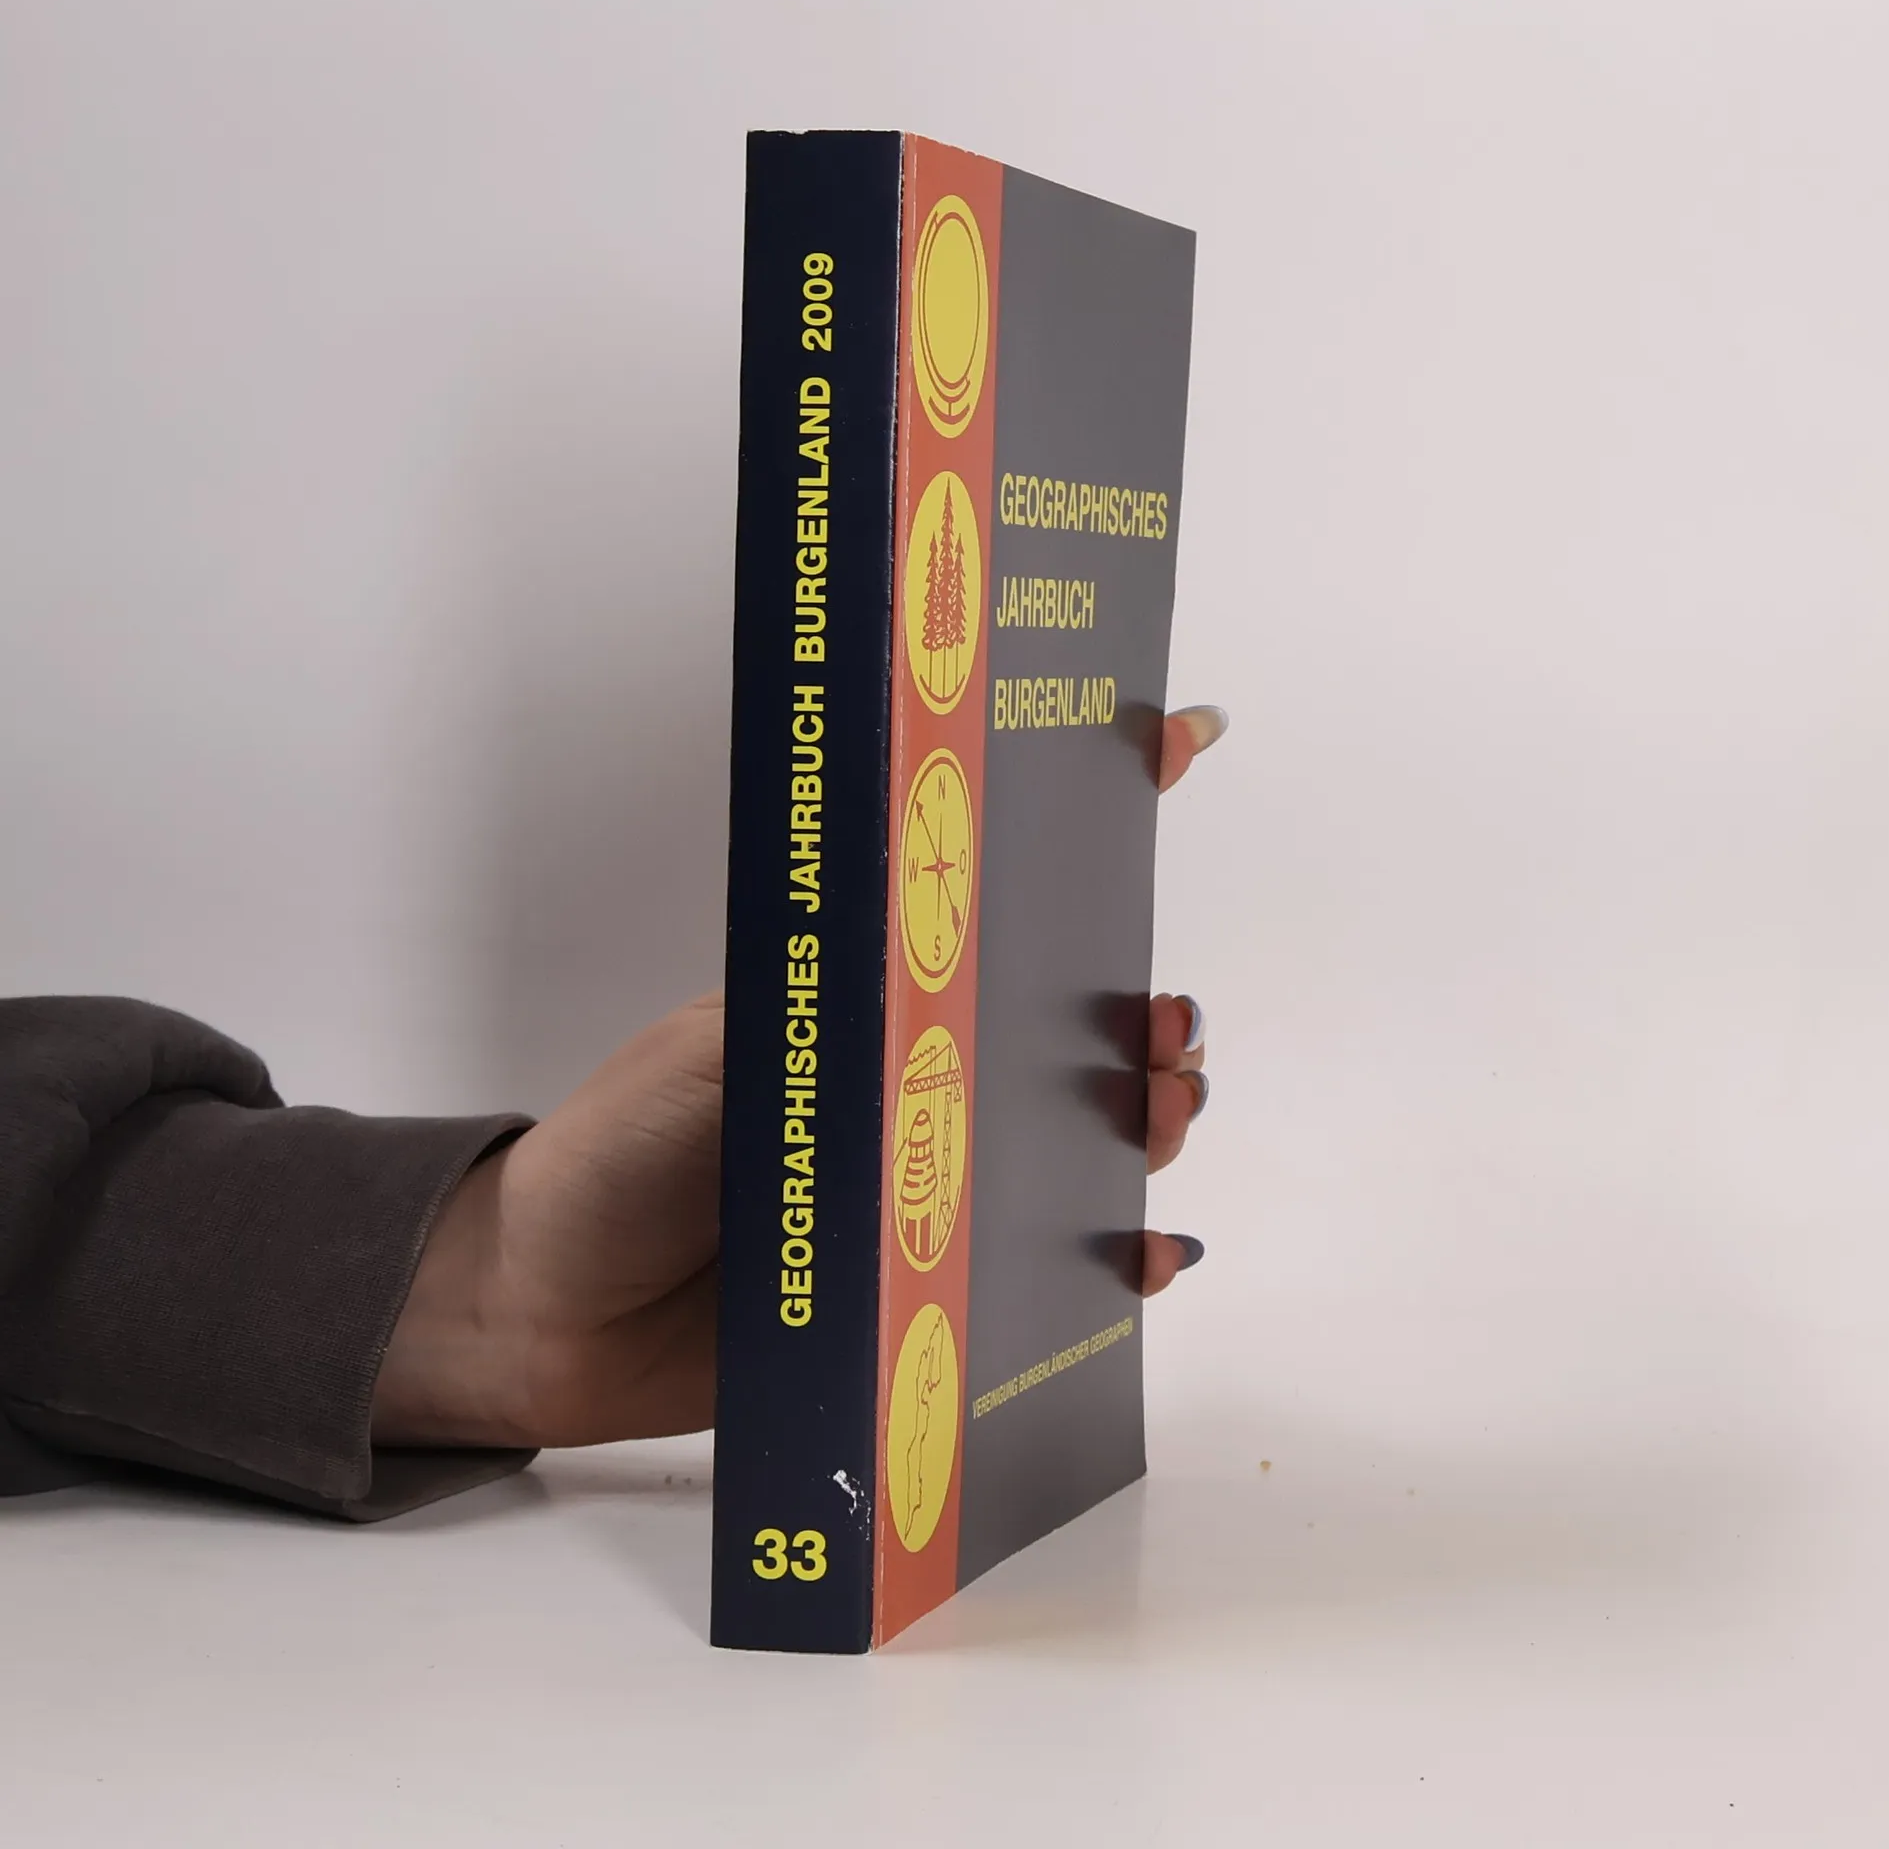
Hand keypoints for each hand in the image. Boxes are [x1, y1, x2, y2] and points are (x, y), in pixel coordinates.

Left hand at [372, 704, 1228, 1449]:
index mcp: (870, 999)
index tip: (1172, 742)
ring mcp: (930, 1178)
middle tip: (1159, 1021)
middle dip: (1140, 1011)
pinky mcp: (931, 1279)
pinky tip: (1147, 1250)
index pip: (991, 893)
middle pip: (1067, 1030)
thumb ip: (817, 1018)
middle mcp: (915, 1082)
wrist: (551, 1312)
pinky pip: (1044, 1267)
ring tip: (1162, 1107)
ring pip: (1077, 1140)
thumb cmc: (616, 1159)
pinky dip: (1111, 1258)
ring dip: (1146, 1116)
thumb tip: (931, 975)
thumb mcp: (714, 1053)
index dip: (1085, 817)